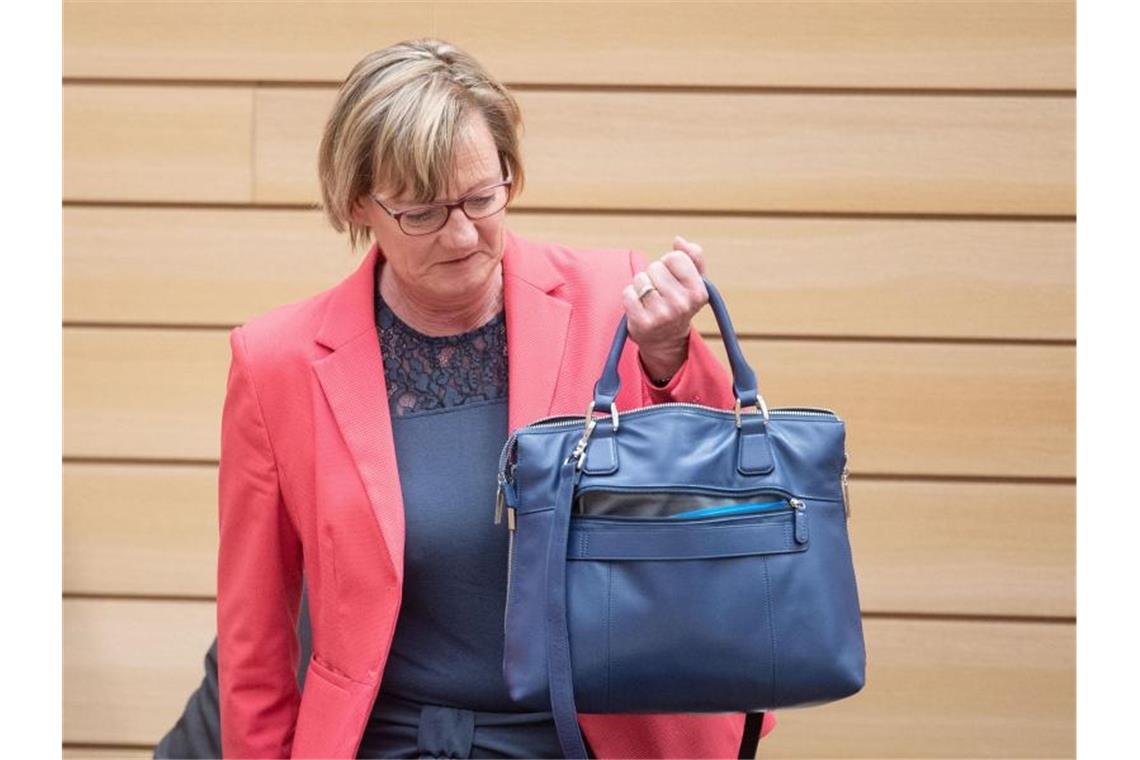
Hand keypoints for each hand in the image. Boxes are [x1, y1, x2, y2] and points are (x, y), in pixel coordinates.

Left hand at [621, 236, 709, 382]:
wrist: (666, 339)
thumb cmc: (679, 302)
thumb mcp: (694, 282)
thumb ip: (693, 257)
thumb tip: (678, 240)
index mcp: (698, 292)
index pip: (675, 257)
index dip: (669, 264)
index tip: (672, 278)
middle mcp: (682, 305)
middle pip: (655, 267)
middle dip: (654, 275)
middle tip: (660, 292)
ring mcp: (662, 315)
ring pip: (640, 279)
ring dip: (641, 286)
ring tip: (650, 300)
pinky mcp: (641, 322)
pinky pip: (628, 293)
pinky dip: (630, 297)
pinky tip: (640, 308)